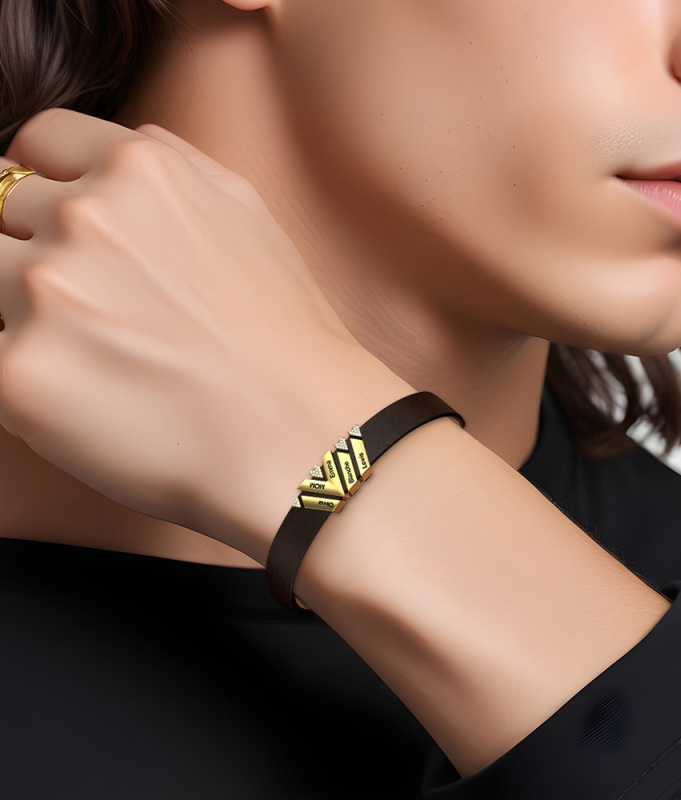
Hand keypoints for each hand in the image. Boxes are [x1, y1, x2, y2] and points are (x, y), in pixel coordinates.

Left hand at [0, 109, 409, 558]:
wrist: (298, 433)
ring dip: (24, 311)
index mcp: (140, 171)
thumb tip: (123, 148)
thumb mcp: (250, 216)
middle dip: (38, 250)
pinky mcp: (19, 375)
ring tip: (97, 354)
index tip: (65, 225)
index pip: (36, 143)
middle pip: (2, 211)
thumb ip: (177, 165)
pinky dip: (29, 374)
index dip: (46, 182)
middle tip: (101, 308)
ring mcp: (45, 295)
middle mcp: (84, 218)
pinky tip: (92, 397)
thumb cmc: (287, 336)